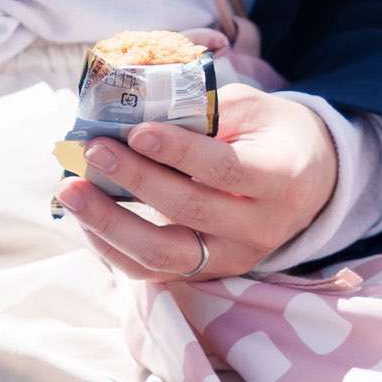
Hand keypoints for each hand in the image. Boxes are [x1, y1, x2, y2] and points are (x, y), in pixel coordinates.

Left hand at [55, 85, 335, 282]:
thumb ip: (204, 113)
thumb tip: (136, 114)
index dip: (179, 151)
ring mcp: (232, 257)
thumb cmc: (273, 134)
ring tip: (70, 191)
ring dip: (110, 223)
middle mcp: (259, 228)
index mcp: (280, 178)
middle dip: (135, 180)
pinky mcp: (206, 272)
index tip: (136, 130)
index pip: (225, 170)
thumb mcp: (254, 109)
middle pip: (189, 211)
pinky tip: (84, 217)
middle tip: (92, 150)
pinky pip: (152, 271)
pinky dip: (112, 246)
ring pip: (164, 254)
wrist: (310, 182)